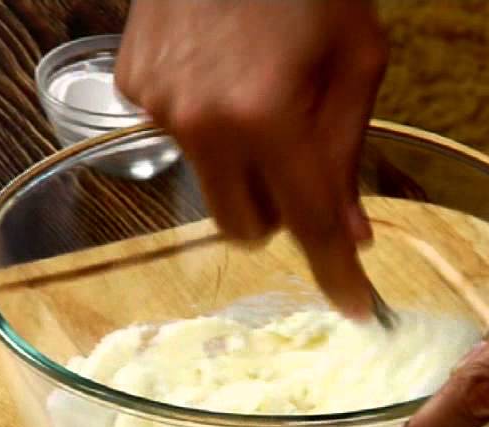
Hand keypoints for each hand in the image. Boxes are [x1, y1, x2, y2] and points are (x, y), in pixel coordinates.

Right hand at [116, 0, 388, 317]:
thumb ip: (348, 151)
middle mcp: (203, 122)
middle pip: (244, 226)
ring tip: (258, 92)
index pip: (307, 224)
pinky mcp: (130, 87)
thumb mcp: (357, 58)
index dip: (336, 272)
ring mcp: (158, 105)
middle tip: (302, 163)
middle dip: (280, 212)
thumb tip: (348, 231)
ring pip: (210, 183)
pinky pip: (176, 137)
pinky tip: (220, 69)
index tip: (353, 306)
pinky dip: (205, 122)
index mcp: (269, 114)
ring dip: (242, 162)